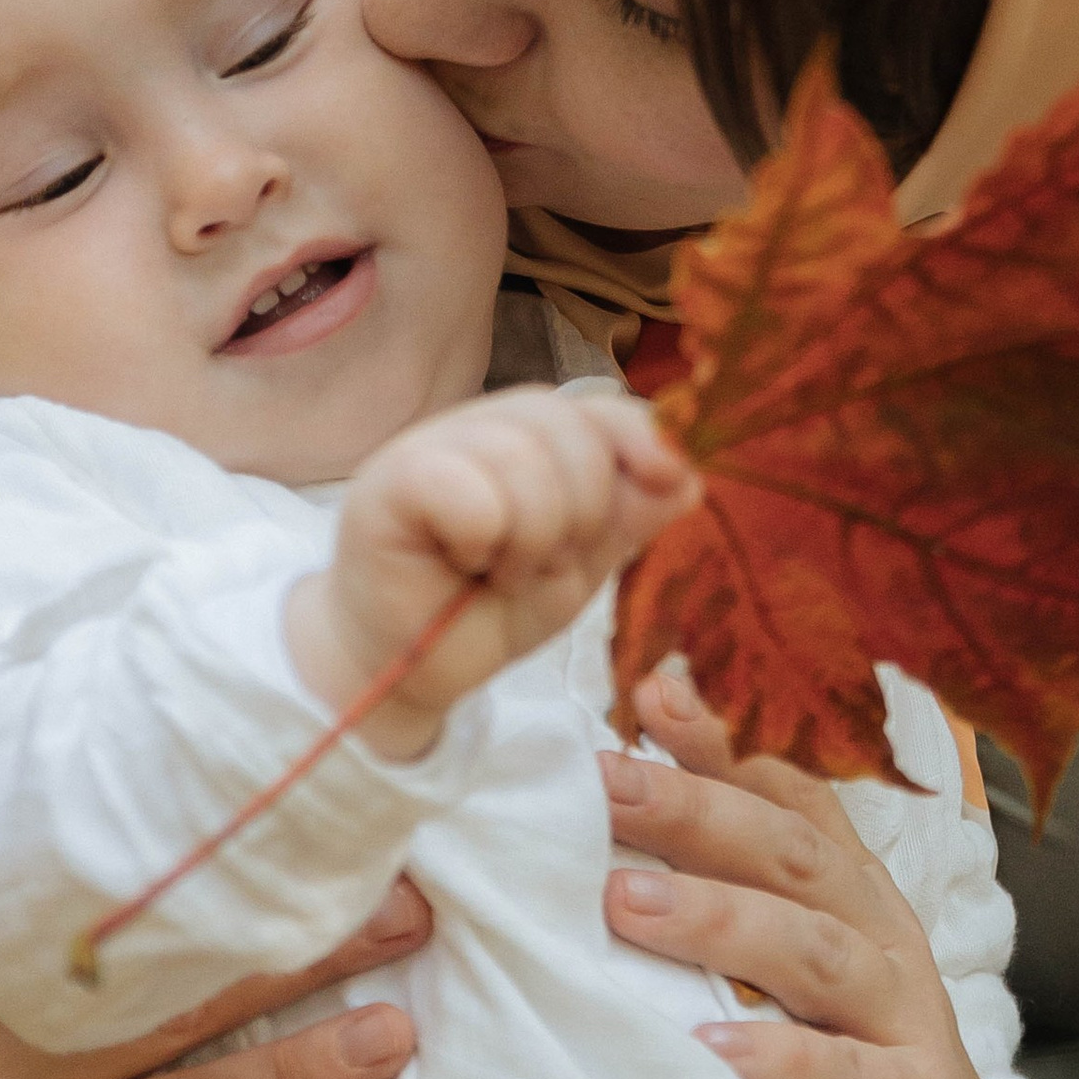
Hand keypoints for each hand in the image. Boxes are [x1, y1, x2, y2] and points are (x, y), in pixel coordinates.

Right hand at [289, 388, 697, 751]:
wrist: (410, 671)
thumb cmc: (486, 609)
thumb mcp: (579, 563)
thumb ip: (627, 516)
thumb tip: (691, 475)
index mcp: (530, 436)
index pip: (598, 407)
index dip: (642, 437)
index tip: (670, 480)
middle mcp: (480, 427)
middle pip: (567, 426)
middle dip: (582, 510)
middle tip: (543, 563)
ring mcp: (429, 446)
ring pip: (521, 457)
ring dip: (531, 536)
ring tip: (503, 573)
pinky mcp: (387, 483)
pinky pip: (465, 489)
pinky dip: (484, 536)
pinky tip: (464, 563)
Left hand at [600, 666, 1070, 1078]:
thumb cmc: (855, 1056)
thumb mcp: (797, 963)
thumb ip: (728, 888)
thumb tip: (624, 797)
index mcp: (848, 892)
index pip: (786, 797)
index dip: (721, 743)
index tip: (646, 693)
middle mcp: (879, 938)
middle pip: (792, 857)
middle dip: (695, 812)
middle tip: (601, 786)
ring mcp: (903, 1022)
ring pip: (815, 953)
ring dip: (721, 919)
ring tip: (627, 903)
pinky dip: (784, 1060)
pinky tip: (716, 1050)